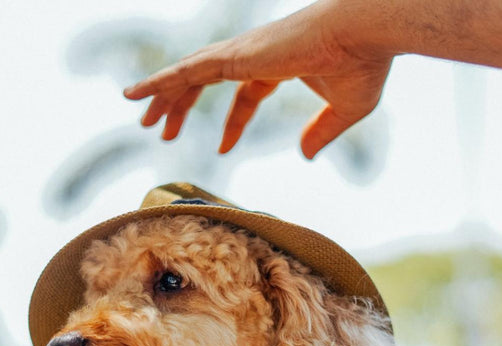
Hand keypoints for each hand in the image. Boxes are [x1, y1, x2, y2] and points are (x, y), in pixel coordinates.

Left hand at [122, 1, 392, 158]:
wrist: (364, 33)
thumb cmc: (363, 64)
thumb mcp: (345, 110)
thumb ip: (322, 132)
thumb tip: (305, 155)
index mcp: (278, 65)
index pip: (247, 96)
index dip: (234, 123)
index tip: (222, 146)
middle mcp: (254, 54)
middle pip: (204, 80)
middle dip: (181, 104)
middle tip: (161, 128)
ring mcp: (240, 53)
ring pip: (188, 75)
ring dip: (162, 96)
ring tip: (139, 114)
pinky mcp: (233, 56)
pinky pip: (186, 71)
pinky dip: (159, 82)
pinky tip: (136, 94)